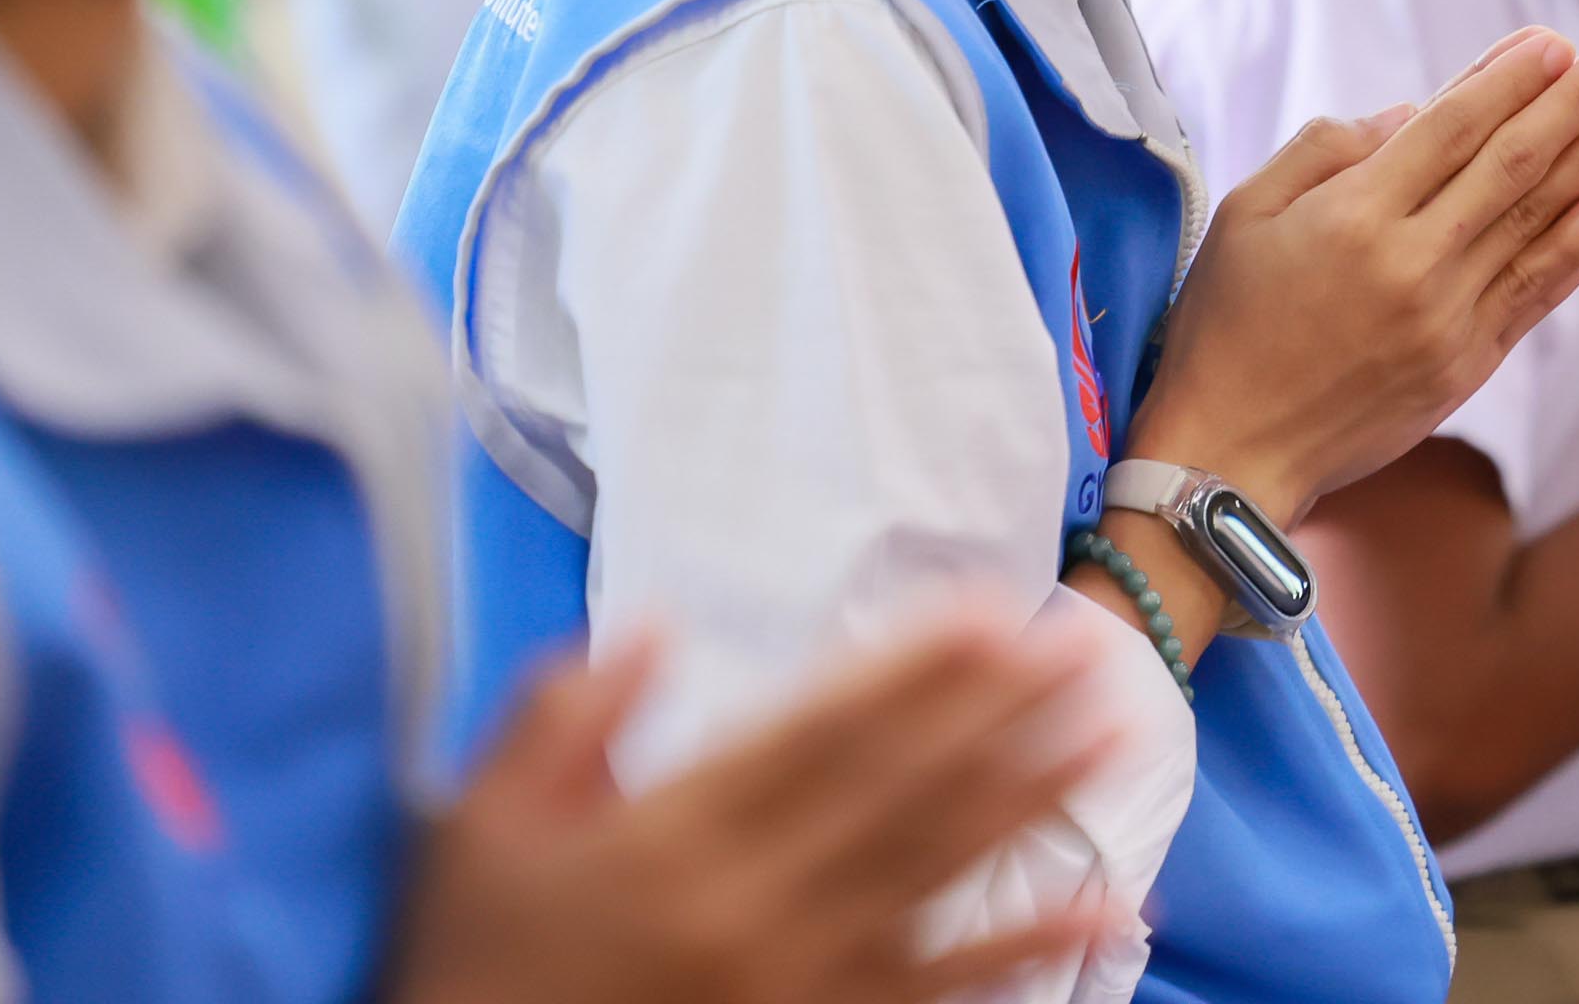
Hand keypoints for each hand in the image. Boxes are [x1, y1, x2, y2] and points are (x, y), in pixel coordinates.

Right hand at [394, 605, 1127, 1003]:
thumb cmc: (462, 965)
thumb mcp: (473, 830)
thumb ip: (559, 722)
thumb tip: (647, 632)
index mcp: (669, 837)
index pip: (819, 732)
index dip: (911, 669)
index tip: (989, 612)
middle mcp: (749, 905)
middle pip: (901, 791)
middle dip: (1000, 714)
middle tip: (1087, 648)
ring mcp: (795, 983)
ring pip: (941, 877)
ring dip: (1036, 801)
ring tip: (1116, 738)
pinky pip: (944, 995)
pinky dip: (1029, 952)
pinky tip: (1103, 910)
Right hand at [1130, 29, 1578, 521]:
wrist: (1231, 453)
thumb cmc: (1225, 323)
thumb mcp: (1245, 213)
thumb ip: (1324, 150)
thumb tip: (1406, 115)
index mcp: (1352, 214)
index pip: (1451, 128)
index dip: (1509, 80)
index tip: (1556, 40)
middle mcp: (1410, 261)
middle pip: (1511, 165)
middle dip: (1576, 101)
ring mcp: (1445, 318)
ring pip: (1536, 222)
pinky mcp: (1464, 366)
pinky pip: (1535, 292)